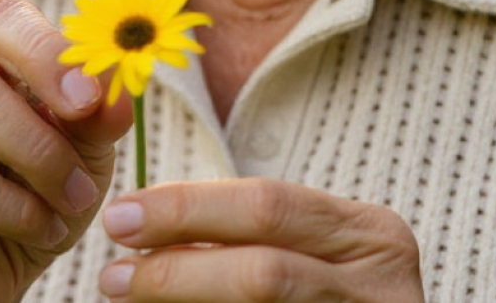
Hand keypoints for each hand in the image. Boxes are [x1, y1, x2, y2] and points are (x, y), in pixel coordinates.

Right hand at [0, 0, 132, 302]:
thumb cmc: (33, 194)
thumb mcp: (81, 151)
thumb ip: (97, 114)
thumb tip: (119, 82)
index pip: (0, 14)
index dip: (47, 47)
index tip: (92, 95)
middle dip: (46, 92)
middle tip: (89, 145)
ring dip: (38, 158)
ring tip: (74, 200)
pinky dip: (14, 209)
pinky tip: (41, 228)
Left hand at [98, 179, 423, 302]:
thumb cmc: (334, 298)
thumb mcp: (317, 255)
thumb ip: (258, 236)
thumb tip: (150, 232)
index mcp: (373, 234)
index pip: (267, 203)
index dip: (186, 207)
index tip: (122, 214)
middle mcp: (383, 282)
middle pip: (263, 262)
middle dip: (177, 261)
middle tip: (112, 268)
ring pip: (264, 302)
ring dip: (183, 297)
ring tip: (127, 295)